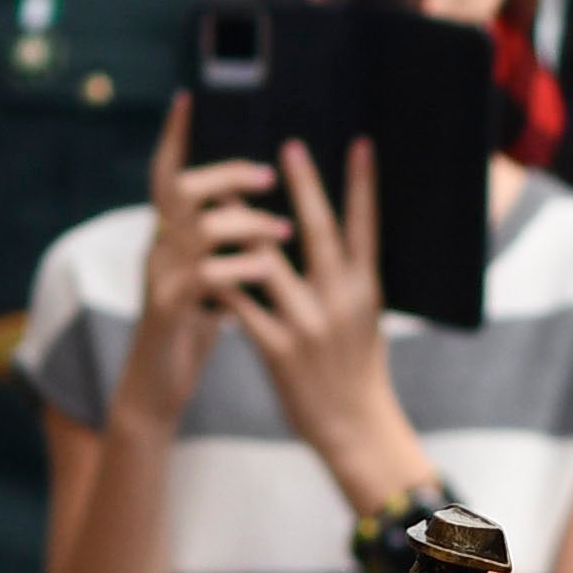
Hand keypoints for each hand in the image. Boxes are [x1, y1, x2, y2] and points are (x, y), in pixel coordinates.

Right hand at [117, 93, 266, 421]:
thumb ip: (222, 247)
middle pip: (181, 191)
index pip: (165, 176)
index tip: (184, 99)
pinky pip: (207, 275)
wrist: (155, 388)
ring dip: (246, 223)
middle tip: (269, 179)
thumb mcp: (207, 281)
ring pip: (199, 229)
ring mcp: (159, 278)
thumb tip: (258, 217)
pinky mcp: (168, 310)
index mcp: (167, 238)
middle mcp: (156, 249)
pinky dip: (241, 265)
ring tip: (283, 233)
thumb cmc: (188, 333)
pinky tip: (267, 267)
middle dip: (226, 176)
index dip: (173, 138)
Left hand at [217, 136, 420, 516]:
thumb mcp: (367, 318)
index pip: (366, 227)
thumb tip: (338, 235)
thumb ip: (350, 278)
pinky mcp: (278, 350)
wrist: (354, 428)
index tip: (359, 144)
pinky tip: (205, 261)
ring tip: (226, 195)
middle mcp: (340, 301)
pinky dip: (223, 280)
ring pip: (270, 262)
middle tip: (289, 146)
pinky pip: (243, 304)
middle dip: (304, 187)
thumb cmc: (359, 368)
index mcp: (366, 290)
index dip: (362, 185)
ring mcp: (308, 325)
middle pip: (320, 232)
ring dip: (244, 227)